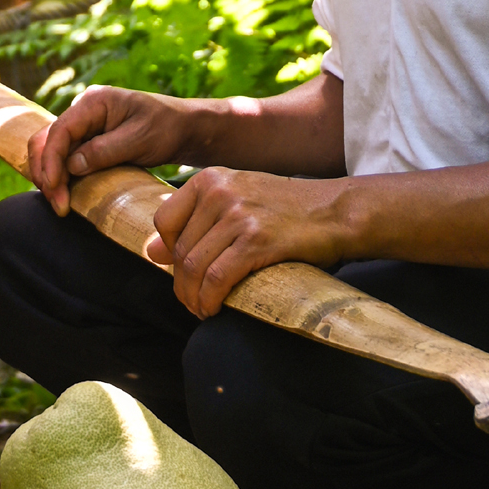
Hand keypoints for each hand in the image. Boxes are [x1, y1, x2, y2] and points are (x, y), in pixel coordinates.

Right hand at [28, 86, 195, 212]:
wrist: (185, 128)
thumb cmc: (168, 128)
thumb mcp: (140, 139)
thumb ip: (104, 151)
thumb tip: (71, 166)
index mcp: (94, 102)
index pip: (60, 131)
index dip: (51, 161)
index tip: (54, 188)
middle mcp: (83, 111)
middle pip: (47, 140)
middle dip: (46, 172)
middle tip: (58, 204)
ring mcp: (84, 126)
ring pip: (51, 151)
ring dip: (50, 177)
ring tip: (59, 204)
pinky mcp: (88, 141)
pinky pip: (64, 157)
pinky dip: (60, 176)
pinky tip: (64, 194)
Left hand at [147, 166, 351, 319]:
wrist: (337, 211)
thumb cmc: (287, 211)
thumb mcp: (238, 201)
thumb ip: (196, 221)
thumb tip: (151, 253)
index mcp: (210, 178)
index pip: (164, 221)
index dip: (167, 253)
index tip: (181, 272)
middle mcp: (220, 191)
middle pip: (180, 249)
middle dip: (181, 283)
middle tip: (192, 302)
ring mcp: (238, 215)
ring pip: (194, 267)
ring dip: (193, 297)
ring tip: (201, 310)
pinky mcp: (257, 240)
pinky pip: (218, 278)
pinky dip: (210, 300)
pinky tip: (214, 309)